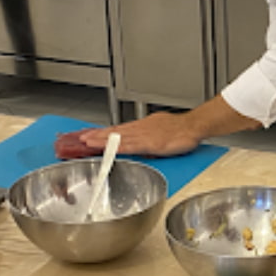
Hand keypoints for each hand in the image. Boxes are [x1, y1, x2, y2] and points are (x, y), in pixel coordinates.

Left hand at [54, 113, 201, 159]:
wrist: (194, 126)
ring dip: (102, 140)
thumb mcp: (162, 133)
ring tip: (87, 142)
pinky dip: (116, 146)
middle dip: (97, 135)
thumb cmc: (182, 131)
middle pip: (115, 132)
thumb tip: (142, 146)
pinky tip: (107, 148)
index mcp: (143, 127)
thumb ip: (149, 140)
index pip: (119, 130)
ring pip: (118, 137)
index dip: (104, 133)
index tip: (91, 134)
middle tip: (81, 138)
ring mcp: (144, 135)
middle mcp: (140, 129)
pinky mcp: (150, 143)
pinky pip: (130, 145)